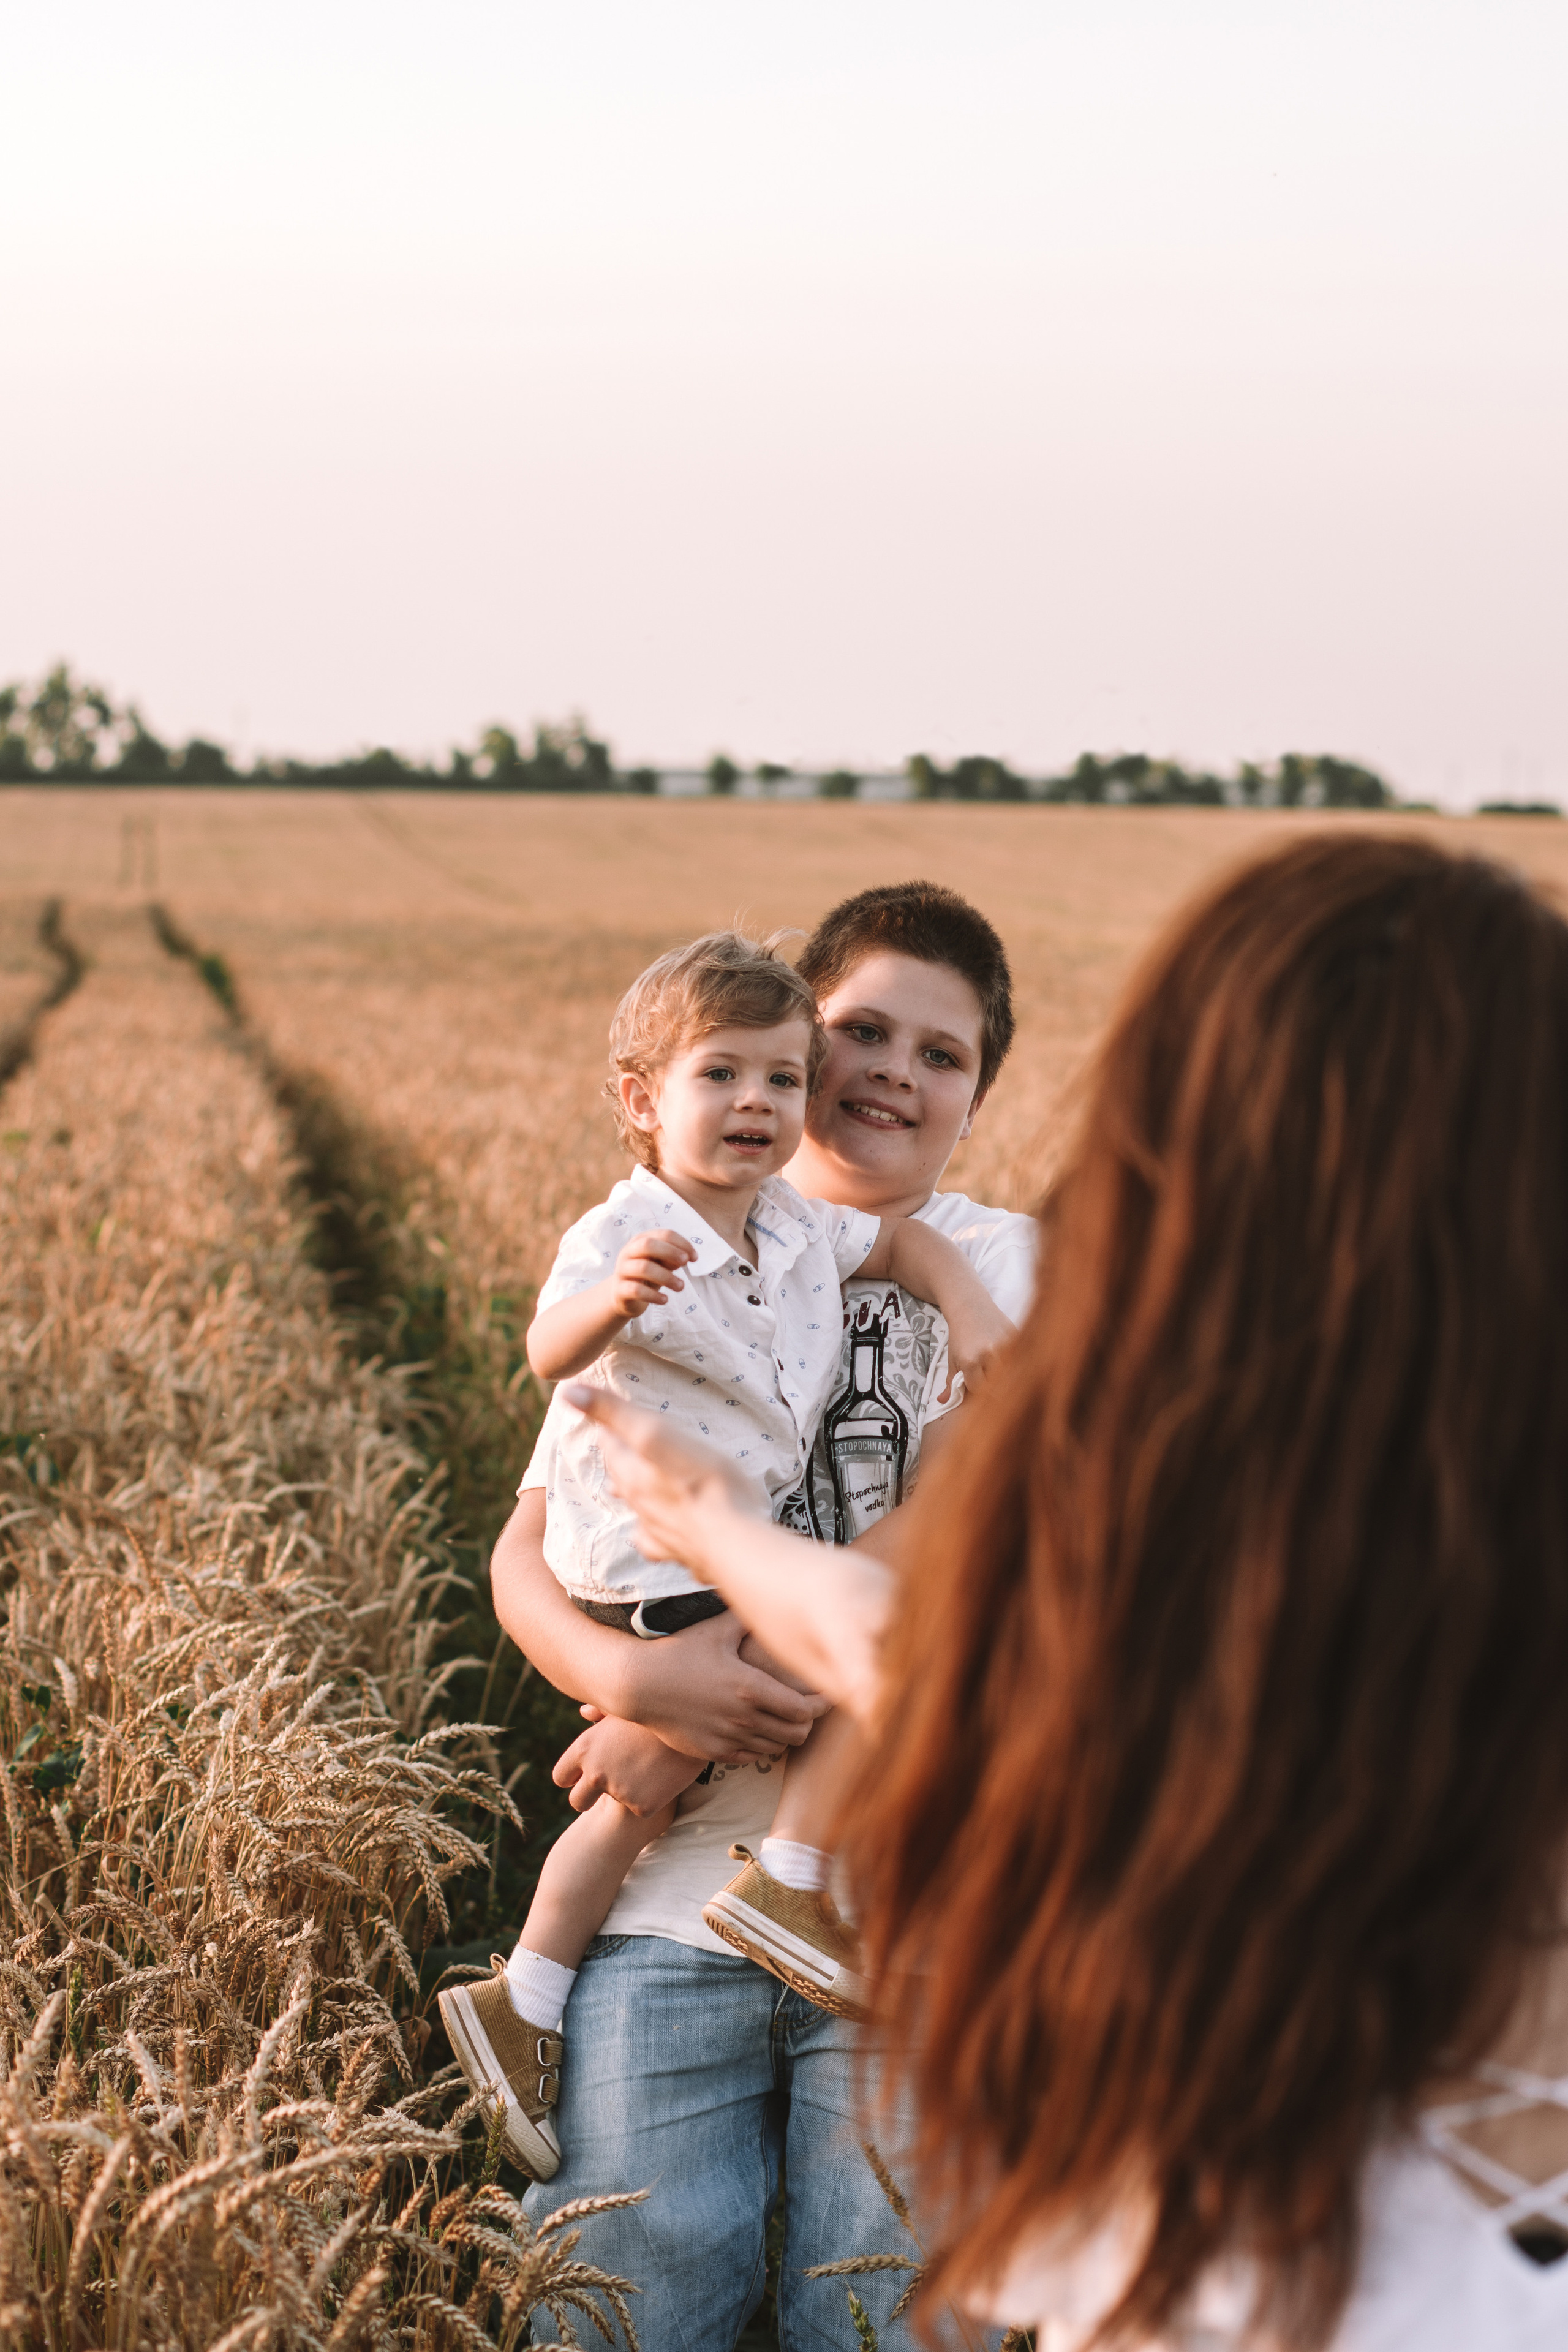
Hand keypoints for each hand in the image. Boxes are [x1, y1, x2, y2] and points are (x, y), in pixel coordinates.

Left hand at [553, 1716, 704, 1814]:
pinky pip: (641, 1808)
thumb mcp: (624, 1707)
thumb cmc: (657, 1706)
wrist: (694, 1720)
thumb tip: (583, 1711)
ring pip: (616, 1803)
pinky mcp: (641, 1806)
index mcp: (585, 1748)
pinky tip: (664, 1776)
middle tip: (612, 1785)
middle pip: (577, 1801)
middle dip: (589, 1798)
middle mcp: (595, 1772)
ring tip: (650, 1768)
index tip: (586, 1775)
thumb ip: (600, 1713)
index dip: (573, 1777)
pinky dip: (651, 1797)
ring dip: (628, 1791)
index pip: (560, 1777)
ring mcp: (618, 1791)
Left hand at [561, 1382, 754, 1576]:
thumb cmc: (702, 1482)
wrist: (733, 1540)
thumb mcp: (656, 1435)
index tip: (608, 1421)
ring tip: (625, 1487)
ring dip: (631, 1494)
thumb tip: (568, 1391)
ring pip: (636, 1508)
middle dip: (619, 1460)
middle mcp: (640, 1503)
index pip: (611, 1446)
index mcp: (632, 1475)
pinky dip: (649, 1533)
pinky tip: (648, 1533)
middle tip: (618, 1447)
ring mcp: (659, 1530)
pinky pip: (655, 1541)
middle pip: (622, 1477)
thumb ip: (614, 1413)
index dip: (609, 1429)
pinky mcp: (681, 1550)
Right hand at [598, 1607, 824, 1758]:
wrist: (637, 1685)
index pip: (804, 1709)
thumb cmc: (678, 1651)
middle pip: (796, 1734)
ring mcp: (727, 1739)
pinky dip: (760, 1746)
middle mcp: (742, 1718)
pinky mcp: (712, 1753)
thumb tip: (770, 1596)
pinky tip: (757, 1728)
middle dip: (807, 1723)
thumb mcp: (716, 1630)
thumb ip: (747, 1617)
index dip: (821, 1704)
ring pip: (775, 1749)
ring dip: (784, 1735)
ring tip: (783, 1717)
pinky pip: (750, 1758)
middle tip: (807, 1708)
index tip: (826, 1694)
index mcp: (750, 1688)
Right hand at [612, 1229, 695, 1318]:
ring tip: (681, 1287)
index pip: (663, 1234)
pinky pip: (637, 1290)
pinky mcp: (620, 1290)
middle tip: (685, 1264)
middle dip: (670, 1252)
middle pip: (648, 1245)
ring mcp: (622, 1270)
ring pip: (644, 1268)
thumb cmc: (647, 1276)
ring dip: (666, 1277)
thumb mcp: (661, 1264)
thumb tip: (684, 1258)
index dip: (681, 1244)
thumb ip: (671, 1258)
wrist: (623, 1296)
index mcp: (640, 1241)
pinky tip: (665, 1300)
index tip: (694, 1257)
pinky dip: (653, 1295)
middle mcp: (628, 1252)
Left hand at [938, 1294, 1014, 1403]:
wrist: (970, 1307)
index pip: (979, 1390)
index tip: (976, 1383)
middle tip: (989, 1378)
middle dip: (993, 1384)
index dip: (977, 1389)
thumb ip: (950, 1382)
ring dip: (1007, 1374)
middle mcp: (989, 1355)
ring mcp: (1004, 1345)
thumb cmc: (960, 1335)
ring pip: (1012, 1373)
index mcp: (970, 1362)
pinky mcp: (1016, 1336)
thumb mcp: (952, 1359)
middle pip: (997, 1384)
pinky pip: (1021, 1356)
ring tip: (999, 1368)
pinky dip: (1018, 1360)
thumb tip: (943, 1402)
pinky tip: (1011, 1358)